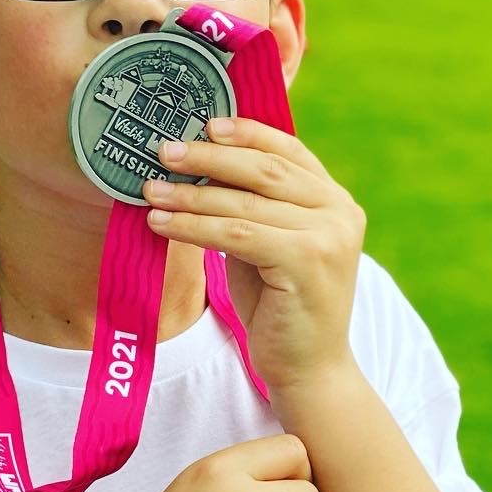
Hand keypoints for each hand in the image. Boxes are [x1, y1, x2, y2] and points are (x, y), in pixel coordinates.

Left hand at [145, 120, 365, 409]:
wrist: (309, 369)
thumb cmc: (281, 306)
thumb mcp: (269, 244)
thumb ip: (253, 207)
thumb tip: (197, 169)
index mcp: (336, 201)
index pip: (289, 151)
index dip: (246, 133)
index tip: (204, 123)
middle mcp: (340, 212)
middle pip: (266, 170)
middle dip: (210, 158)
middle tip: (163, 150)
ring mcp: (329, 236)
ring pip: (246, 203)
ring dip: (191, 195)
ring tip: (150, 190)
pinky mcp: (308, 261)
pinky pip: (238, 234)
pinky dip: (195, 227)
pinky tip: (162, 224)